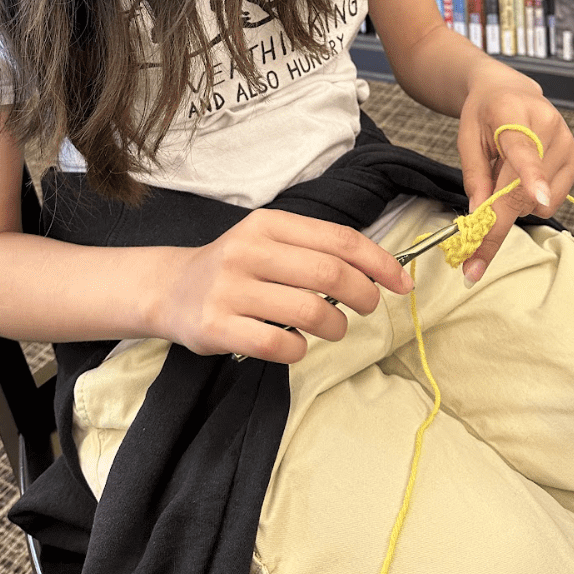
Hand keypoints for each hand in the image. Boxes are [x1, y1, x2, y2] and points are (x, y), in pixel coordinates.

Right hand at [157, 209, 413, 363]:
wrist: (172, 289)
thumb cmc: (236, 267)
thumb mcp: (269, 241)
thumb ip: (315, 249)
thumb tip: (379, 269)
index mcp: (269, 224)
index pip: (338, 239)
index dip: (379, 262)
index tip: (402, 283)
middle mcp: (248, 250)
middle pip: (329, 274)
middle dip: (363, 295)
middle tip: (368, 308)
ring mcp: (231, 289)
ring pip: (309, 311)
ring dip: (335, 326)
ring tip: (332, 328)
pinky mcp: (217, 326)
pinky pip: (278, 344)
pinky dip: (299, 350)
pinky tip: (295, 345)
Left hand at [456, 59, 573, 284]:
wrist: (508, 91)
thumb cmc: (484, 115)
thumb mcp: (467, 138)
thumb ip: (475, 176)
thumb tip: (480, 215)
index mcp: (512, 114)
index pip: (523, 149)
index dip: (530, 176)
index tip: (536, 197)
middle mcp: (547, 125)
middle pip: (524, 190)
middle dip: (498, 222)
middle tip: (473, 252)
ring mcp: (567, 142)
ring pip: (538, 203)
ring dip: (514, 204)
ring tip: (505, 174)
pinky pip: (552, 202)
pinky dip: (530, 201)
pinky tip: (521, 178)